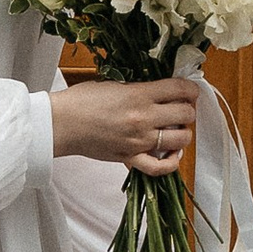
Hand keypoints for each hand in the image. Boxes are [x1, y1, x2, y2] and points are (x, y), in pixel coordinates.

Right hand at [51, 78, 195, 172]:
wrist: (61, 123)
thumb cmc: (82, 100)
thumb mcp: (115, 84)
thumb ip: (140, 89)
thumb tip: (160, 92)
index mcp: (139, 94)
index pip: (179, 89)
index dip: (191, 89)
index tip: (190, 90)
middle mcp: (143, 118)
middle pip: (185, 114)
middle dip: (188, 109)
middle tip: (181, 108)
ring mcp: (139, 141)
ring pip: (180, 139)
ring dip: (183, 133)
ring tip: (176, 128)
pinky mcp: (130, 158)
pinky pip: (159, 167)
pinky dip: (172, 162)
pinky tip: (173, 154)